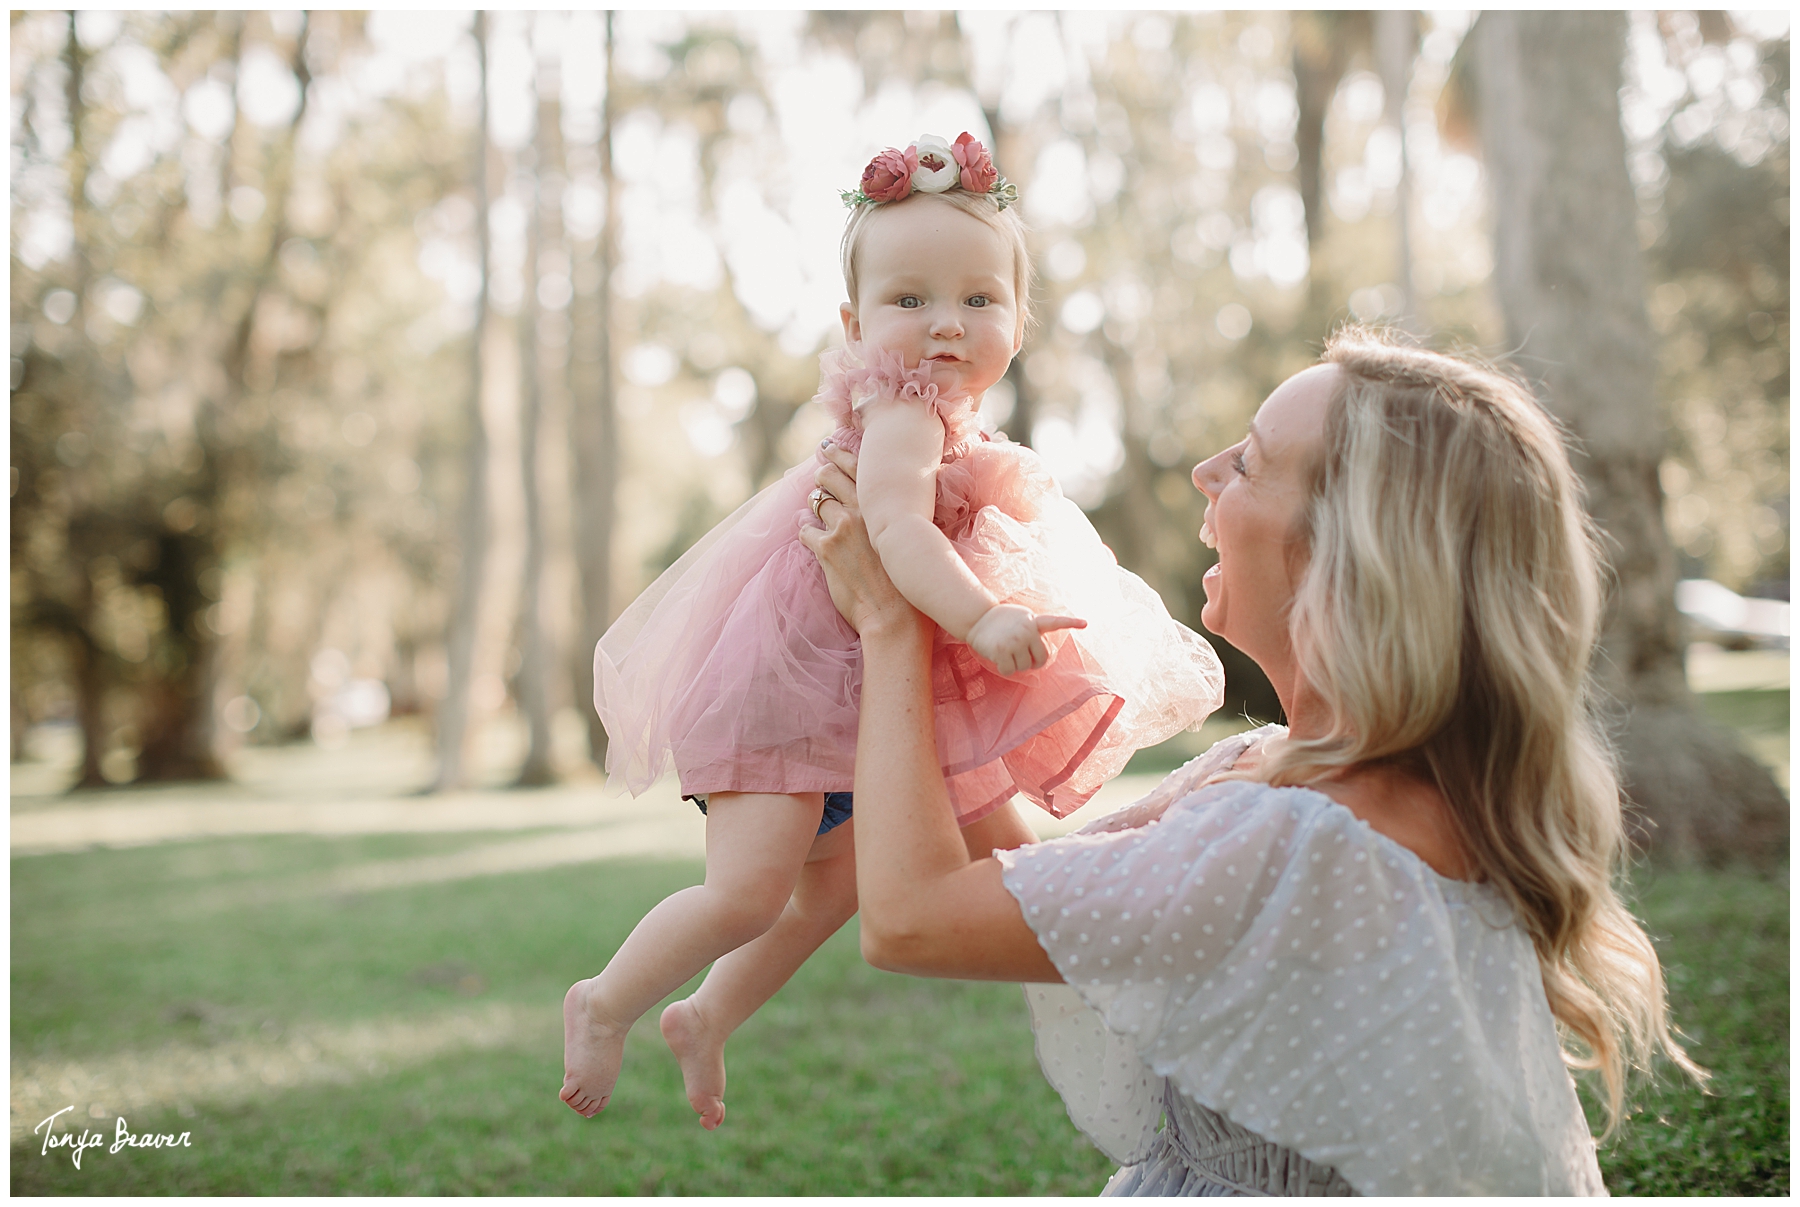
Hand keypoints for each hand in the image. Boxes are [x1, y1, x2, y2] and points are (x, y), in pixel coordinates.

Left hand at [797, 441, 921, 637]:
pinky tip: (809, 537)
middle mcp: (863, 510)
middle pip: (830, 476)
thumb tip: (889, 506)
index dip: (839, 453)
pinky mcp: (826, 550)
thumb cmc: (910, 583)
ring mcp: (842, 528)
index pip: (859, 466)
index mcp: (886, 505)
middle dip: (822, 474)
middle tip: (820, 475)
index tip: (828, 446)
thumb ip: (897, 517)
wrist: (896, 617)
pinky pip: (805, 530)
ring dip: (814, 503)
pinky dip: (805, 532)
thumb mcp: (911, 540)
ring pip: (816, 500)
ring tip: (814, 508)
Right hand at [966, 603, 1085, 675]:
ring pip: (1025, 667)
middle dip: (1032, 661)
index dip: (1071, 622)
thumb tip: (1040, 657)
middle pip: (1041, 659)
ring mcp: (1015, 640)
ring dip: (1015, 664)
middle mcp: (1027, 630)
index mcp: (1033, 621)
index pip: (1055, 622)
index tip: (1085, 623)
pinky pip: (1010, 671)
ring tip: (1004, 650)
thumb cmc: (998, 621)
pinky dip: (1003, 668)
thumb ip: (1032, 630)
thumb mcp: (1019, 618)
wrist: (975, 617)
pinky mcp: (1002, 650)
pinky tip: (996, 656)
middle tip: (1020, 655)